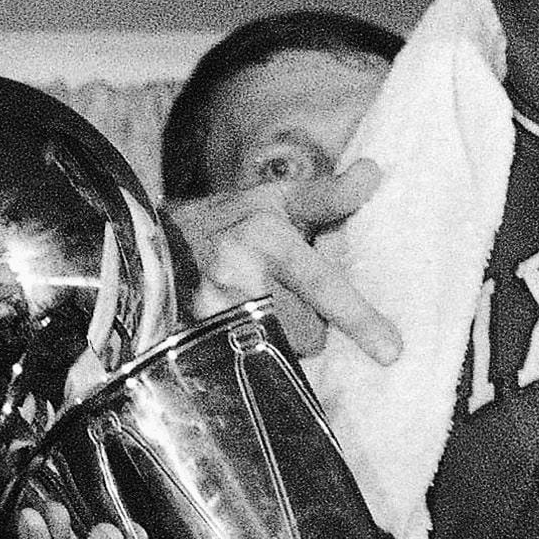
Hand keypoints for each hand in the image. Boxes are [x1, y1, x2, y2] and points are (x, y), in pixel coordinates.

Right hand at [168, 162, 400, 362]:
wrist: (146, 246)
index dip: (358, 318)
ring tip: (256, 309)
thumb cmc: (225, 222)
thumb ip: (327, 196)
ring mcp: (213, 311)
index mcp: (265, 235)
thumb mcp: (273, 200)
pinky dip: (255, 355)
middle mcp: (238, 273)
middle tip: (283, 297)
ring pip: (281, 352)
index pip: (321, 282)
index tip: (393, 352)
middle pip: (308, 333)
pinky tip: (241, 333)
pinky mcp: (195, 341)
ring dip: (280, 339)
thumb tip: (374, 172)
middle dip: (309, 324)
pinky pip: (251, 366)